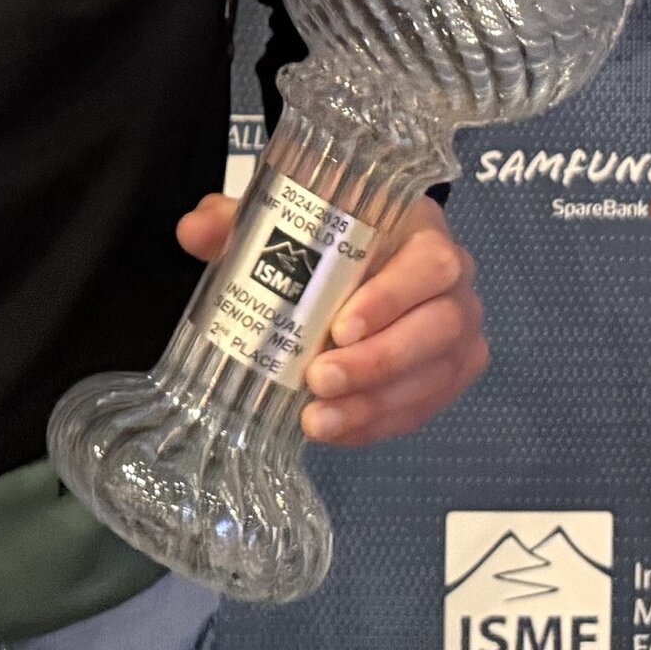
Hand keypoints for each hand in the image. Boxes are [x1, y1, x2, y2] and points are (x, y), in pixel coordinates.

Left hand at [175, 190, 485, 443]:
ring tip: (318, 420)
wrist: (357, 263)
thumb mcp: (284, 221)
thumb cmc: (326, 238)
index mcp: (423, 232)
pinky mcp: (447, 375)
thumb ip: (238, 221)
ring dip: (375, 404)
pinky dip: (378, 423)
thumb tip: (193, 231)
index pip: (430, 264)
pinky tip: (337, 430)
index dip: (392, 299)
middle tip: (319, 380)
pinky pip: (424, 407)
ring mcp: (457, 334)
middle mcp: (453, 284)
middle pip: (438, 328)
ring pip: (433, 375)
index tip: (340, 328)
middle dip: (378, 363)